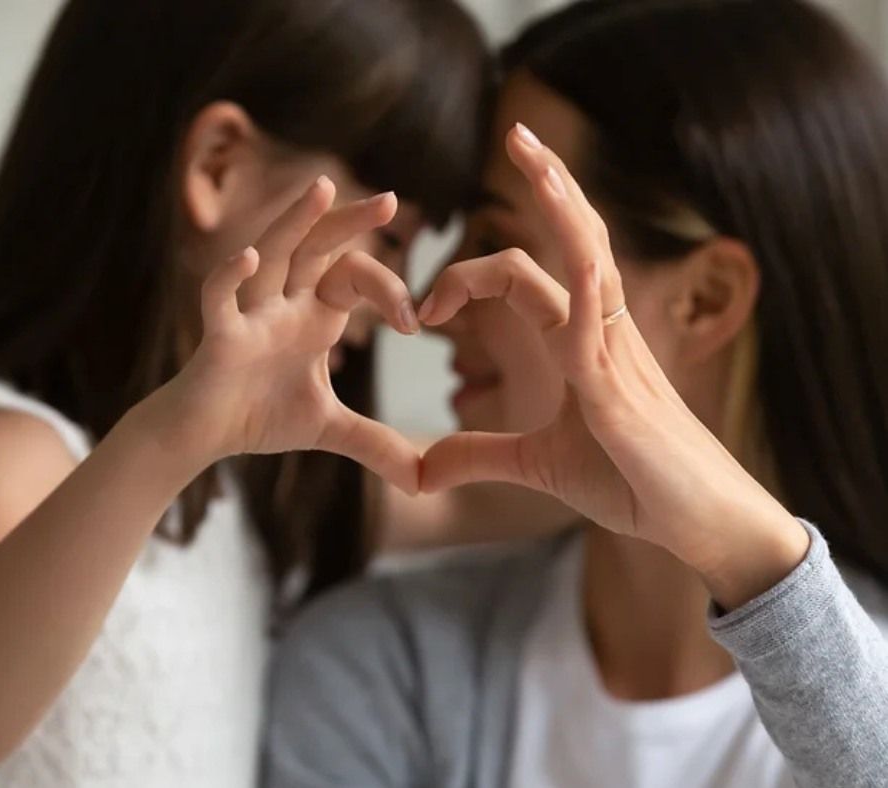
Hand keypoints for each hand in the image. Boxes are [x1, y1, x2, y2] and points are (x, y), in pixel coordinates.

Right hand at [152, 176, 421, 492]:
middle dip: (348, 222)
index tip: (415, 325)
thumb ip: (376, 444)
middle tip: (391, 200)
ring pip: (271, 256)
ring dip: (294, 223)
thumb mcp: (330, 429)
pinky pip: (219, 299)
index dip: (390, 291)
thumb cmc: (260, 417)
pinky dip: (230, 278)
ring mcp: (250, 316)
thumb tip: (424, 480)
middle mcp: (284, 305)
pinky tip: (247, 259)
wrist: (205, 436)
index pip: (355, 277)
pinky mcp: (219, 338)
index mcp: (314, 316)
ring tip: (323, 188)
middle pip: (316, 248)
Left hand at [420, 126, 807, 606]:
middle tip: (514, 133)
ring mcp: (616, 351)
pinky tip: (572, 241)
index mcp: (580, 342)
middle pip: (574, 238)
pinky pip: (601, 315)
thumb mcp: (535, 466)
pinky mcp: (622, 386)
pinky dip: (585, 276)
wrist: (692, 522)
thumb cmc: (630, 484)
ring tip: (533, 152)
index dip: (468, 279)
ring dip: (563, 203)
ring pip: (590, 257)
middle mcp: (600, 331)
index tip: (425, 309)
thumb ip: (478, 454)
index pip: (523, 279)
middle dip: (547, 185)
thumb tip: (418, 469)